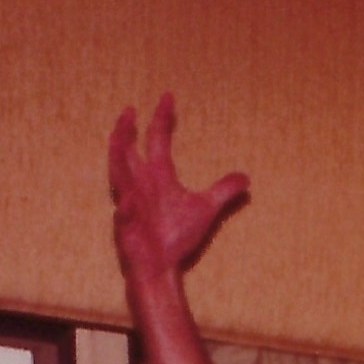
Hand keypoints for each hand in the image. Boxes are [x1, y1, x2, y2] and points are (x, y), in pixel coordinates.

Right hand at [108, 93, 250, 281]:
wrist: (161, 267)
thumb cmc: (175, 237)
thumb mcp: (205, 209)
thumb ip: (223, 191)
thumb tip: (246, 179)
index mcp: (156, 176)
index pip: (157, 140)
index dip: (161, 118)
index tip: (168, 97)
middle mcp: (139, 185)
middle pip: (126, 151)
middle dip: (126, 131)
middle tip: (130, 110)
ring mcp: (130, 205)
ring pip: (117, 176)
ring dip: (116, 158)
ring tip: (118, 138)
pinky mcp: (127, 230)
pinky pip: (122, 218)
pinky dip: (124, 211)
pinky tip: (126, 203)